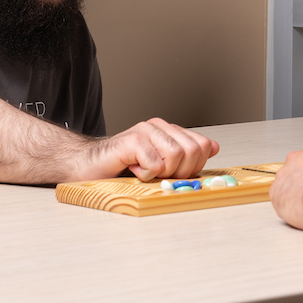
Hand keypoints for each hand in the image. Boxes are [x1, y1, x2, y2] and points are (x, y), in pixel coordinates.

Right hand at [93, 118, 218, 180]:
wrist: (89, 167)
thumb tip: (213, 147)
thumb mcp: (161, 165)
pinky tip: (132, 169)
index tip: (174, 173)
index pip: (203, 145)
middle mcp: (159, 126)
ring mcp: (146, 131)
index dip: (194, 167)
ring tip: (143, 170)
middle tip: (157, 174)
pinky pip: (155, 165)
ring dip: (161, 173)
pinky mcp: (132, 140)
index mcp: (169, 130)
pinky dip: (145, 175)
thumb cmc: (122, 168)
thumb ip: (186, 154)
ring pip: (177, 157)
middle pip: (194, 151)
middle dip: (179, 171)